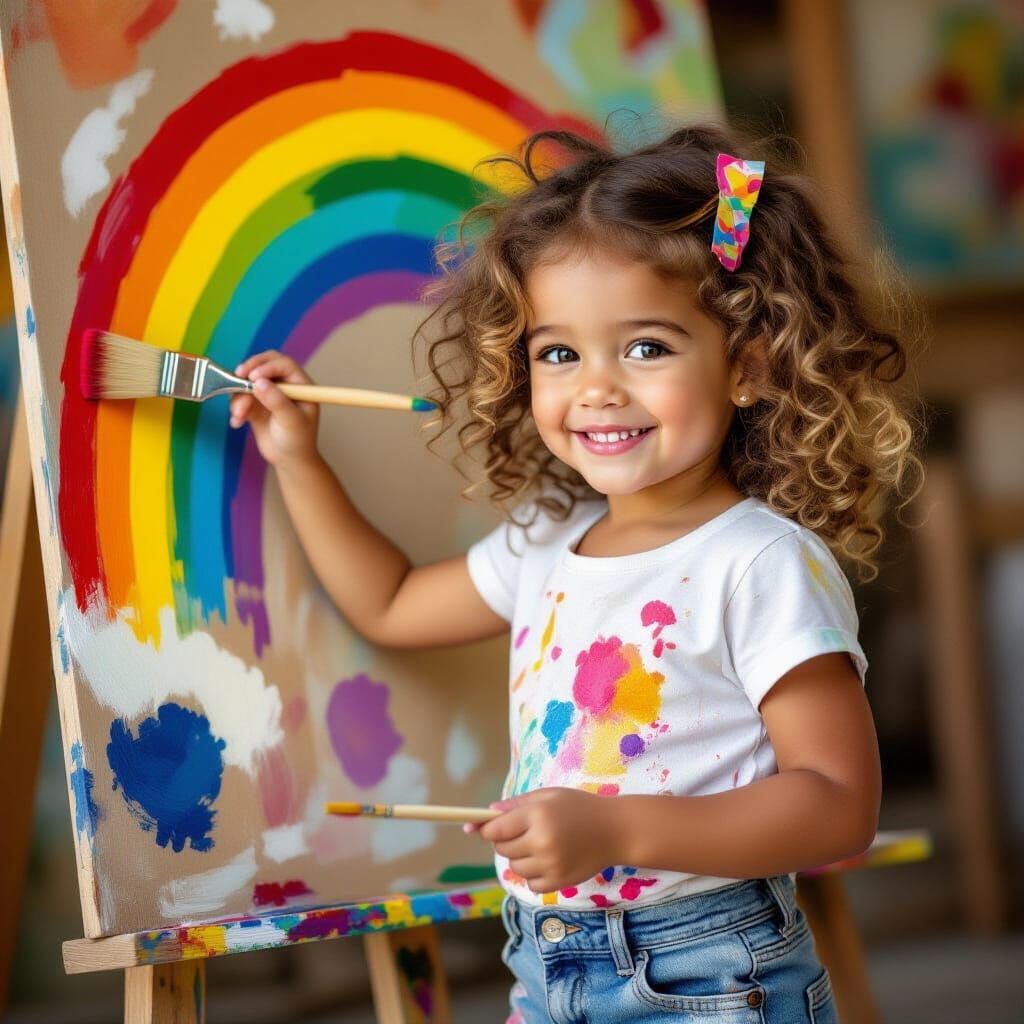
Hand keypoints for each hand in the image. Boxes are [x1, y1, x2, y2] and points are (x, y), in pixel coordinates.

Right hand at [229, 350, 319, 466]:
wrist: (289, 460)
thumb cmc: (298, 440)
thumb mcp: (291, 420)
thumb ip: (277, 400)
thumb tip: (259, 382)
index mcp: (300, 385)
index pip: (283, 364)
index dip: (267, 366)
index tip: (254, 377)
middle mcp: (284, 386)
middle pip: (263, 365)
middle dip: (249, 370)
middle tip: (238, 376)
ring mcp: (268, 394)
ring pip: (248, 382)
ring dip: (239, 396)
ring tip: (239, 414)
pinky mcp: (255, 405)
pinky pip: (240, 398)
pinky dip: (235, 408)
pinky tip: (237, 422)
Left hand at [471, 788, 622, 893]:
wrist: (615, 830)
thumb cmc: (579, 807)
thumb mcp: (549, 795)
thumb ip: (516, 804)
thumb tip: (487, 814)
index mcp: (537, 815)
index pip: (496, 829)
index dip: (485, 829)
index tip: (483, 828)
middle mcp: (541, 841)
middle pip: (503, 849)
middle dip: (505, 841)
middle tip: (522, 832)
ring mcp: (550, 864)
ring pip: (515, 868)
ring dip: (519, 858)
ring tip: (538, 845)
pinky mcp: (559, 882)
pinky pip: (531, 884)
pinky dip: (533, 875)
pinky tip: (547, 861)